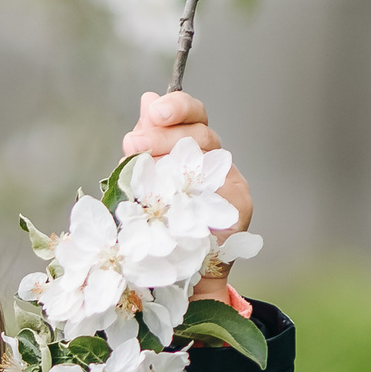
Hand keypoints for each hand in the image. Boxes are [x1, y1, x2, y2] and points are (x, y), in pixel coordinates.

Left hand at [121, 91, 252, 303]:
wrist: (182, 272)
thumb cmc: (161, 225)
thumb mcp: (147, 179)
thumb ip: (149, 142)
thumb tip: (148, 99)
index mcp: (195, 150)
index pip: (194, 116)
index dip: (177, 107)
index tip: (153, 109)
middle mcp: (215, 163)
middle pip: (200, 133)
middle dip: (163, 133)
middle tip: (133, 143)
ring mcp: (230, 184)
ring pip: (210, 155)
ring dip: (169, 155)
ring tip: (137, 161)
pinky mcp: (238, 207)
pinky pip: (220, 189)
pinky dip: (192, 189)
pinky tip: (168, 193)